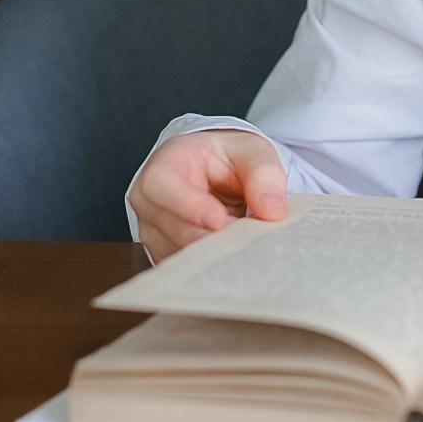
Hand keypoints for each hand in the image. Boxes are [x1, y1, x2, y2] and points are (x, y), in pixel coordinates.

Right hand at [128, 129, 289, 261]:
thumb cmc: (227, 159)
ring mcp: (154, 233)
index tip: (220, 220)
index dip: (189, 206)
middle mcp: (151, 202)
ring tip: (248, 244)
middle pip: (174, 228)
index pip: (161, 186)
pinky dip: (215, 265)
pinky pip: (188, 269)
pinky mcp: (167, 255)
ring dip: (217, 253)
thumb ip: (264, 174)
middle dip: (214, 237)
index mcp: (165, 165)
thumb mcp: (252, 152)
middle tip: (250, 239)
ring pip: (182, 253)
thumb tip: (272, 211)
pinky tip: (237, 257)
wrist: (216, 174)